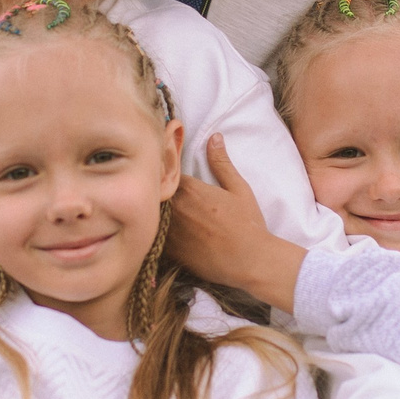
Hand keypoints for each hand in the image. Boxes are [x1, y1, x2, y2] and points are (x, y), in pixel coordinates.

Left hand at [167, 133, 306, 314]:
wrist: (250, 261)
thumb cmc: (248, 224)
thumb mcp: (239, 189)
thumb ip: (222, 163)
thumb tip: (214, 137)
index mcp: (188, 188)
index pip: (163, 173)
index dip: (163, 174)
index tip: (165, 176)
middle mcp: (174, 208)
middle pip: (153, 193)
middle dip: (154, 191)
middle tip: (155, 193)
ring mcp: (169, 231)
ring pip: (150, 215)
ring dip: (151, 212)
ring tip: (154, 213)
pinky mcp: (168, 252)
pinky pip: (151, 238)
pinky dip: (152, 234)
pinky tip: (158, 235)